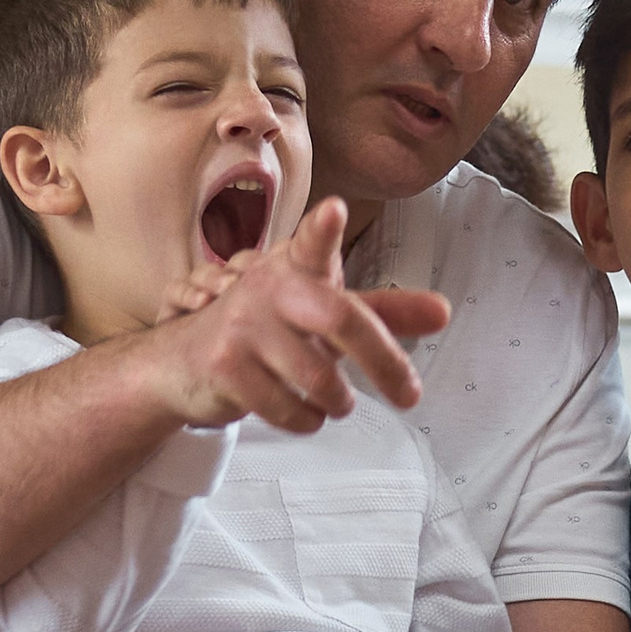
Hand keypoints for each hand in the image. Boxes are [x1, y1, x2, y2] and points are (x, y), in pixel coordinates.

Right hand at [136, 200, 448, 433]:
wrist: (186, 361)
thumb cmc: (270, 332)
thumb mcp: (326, 314)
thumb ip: (384, 312)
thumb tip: (444, 311)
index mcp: (296, 269)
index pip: (312, 245)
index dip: (322, 231)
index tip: (334, 210)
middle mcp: (268, 289)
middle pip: (342, 319)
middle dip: (386, 363)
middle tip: (411, 395)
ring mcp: (242, 327)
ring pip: (320, 379)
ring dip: (339, 402)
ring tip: (336, 401)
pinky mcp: (224, 366)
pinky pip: (289, 409)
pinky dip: (307, 421)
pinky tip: (304, 413)